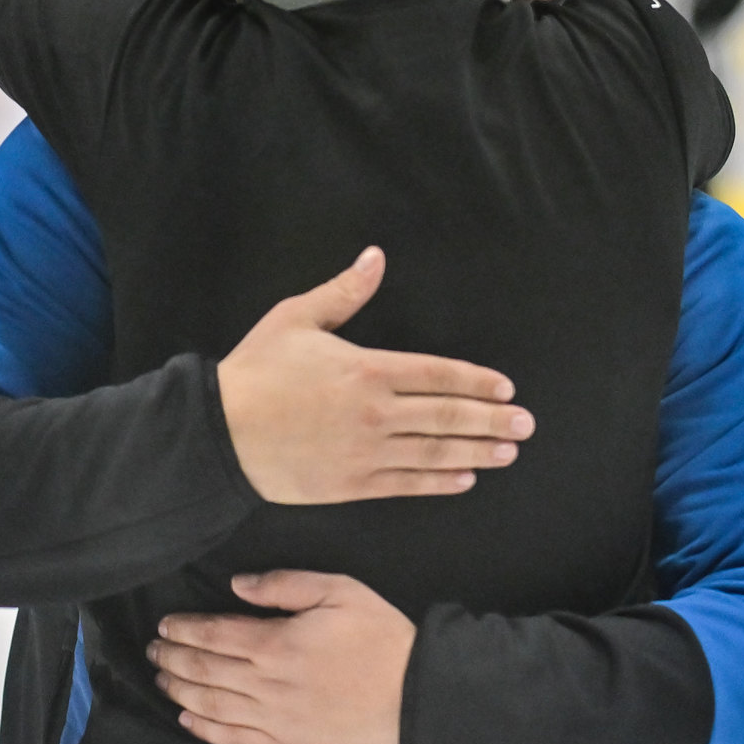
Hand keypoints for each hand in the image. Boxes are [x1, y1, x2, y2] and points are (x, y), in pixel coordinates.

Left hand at [150, 572, 413, 743]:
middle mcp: (266, 685)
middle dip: (173, 657)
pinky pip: (233, 740)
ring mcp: (274, 721)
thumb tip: (237, 585)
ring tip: (162, 679)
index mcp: (277, 643)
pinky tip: (188, 720)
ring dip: (179, 691)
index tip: (165, 624)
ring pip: (210, 706)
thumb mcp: (341, 590)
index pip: (213, 634)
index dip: (184, 629)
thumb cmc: (381, 638)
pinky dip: (205, 730)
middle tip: (154, 648)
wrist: (416, 696)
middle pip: (204, 670)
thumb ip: (285, 583)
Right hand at [216, 246, 533, 503]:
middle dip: (492, 420)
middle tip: (526, 425)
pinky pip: (406, 485)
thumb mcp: (296, 318)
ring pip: (434, 453)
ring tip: (508, 453)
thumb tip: (375, 257)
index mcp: (368, 369)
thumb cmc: (255, 372)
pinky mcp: (350, 485)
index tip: (506, 388)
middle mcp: (375, 413)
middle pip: (447, 416)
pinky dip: (439, 482)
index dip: (477, 382)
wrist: (217, 434)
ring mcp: (365, 453)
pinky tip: (464, 479)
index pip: (438, 374)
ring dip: (477, 453)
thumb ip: (343, 291)